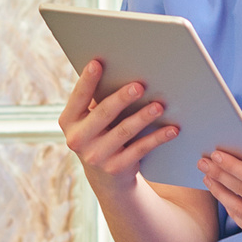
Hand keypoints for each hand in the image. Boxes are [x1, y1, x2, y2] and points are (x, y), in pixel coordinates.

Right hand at [60, 59, 178, 187]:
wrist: (105, 178)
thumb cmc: (101, 135)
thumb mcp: (91, 121)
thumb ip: (98, 100)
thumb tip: (122, 71)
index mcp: (69, 121)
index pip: (78, 97)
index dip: (87, 80)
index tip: (97, 63)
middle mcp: (78, 139)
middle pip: (103, 113)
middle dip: (122, 98)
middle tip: (139, 86)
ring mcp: (96, 156)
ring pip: (124, 131)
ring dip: (143, 117)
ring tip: (158, 106)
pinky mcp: (116, 168)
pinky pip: (140, 149)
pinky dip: (157, 138)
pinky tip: (171, 129)